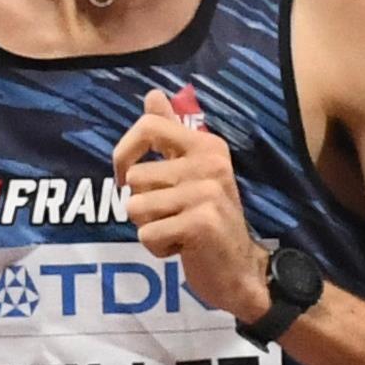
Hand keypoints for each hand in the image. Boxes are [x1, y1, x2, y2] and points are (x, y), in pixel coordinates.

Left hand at [113, 89, 266, 321]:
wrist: (241, 270)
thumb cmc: (208, 219)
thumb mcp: (192, 171)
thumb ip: (170, 132)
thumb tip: (152, 94)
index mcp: (206, 145)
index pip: (147, 127)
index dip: (123, 152)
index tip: (124, 177)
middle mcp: (209, 163)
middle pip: (135, 178)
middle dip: (142, 205)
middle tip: (172, 215)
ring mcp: (207, 193)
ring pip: (136, 208)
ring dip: (149, 227)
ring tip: (178, 230)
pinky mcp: (201, 223)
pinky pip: (148, 235)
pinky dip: (158, 248)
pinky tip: (184, 247)